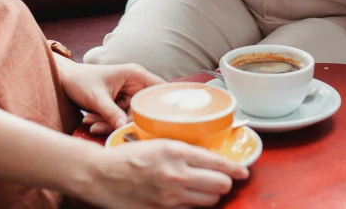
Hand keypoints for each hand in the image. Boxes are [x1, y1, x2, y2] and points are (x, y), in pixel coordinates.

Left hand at [56, 59, 163, 133]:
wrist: (66, 79)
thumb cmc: (82, 81)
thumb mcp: (97, 98)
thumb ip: (111, 113)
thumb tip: (124, 128)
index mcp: (136, 75)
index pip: (158, 89)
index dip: (162, 104)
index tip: (159, 122)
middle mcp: (136, 84)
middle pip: (143, 108)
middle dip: (126, 121)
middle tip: (107, 128)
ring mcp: (128, 95)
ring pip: (130, 116)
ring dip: (111, 124)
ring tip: (91, 123)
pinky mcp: (120, 104)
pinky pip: (120, 118)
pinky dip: (106, 123)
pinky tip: (90, 121)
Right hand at [83, 139, 248, 208]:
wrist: (103, 175)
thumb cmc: (129, 155)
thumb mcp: (160, 142)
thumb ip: (185, 150)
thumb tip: (209, 156)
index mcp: (177, 152)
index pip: (217, 163)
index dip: (235, 169)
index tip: (242, 170)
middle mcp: (176, 176)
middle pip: (219, 186)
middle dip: (225, 182)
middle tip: (223, 178)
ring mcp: (170, 198)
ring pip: (208, 201)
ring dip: (211, 195)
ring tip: (206, 187)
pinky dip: (194, 205)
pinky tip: (189, 197)